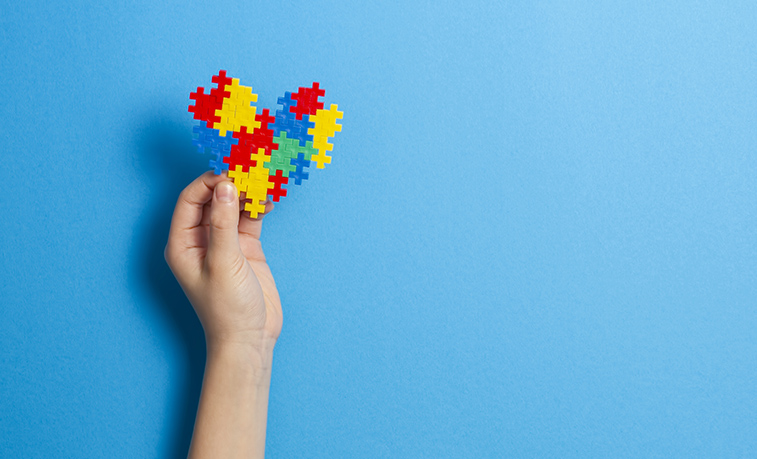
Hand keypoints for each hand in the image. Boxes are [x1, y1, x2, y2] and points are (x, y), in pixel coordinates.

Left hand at [164, 171, 282, 355]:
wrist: (250, 338)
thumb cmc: (227, 309)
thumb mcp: (224, 262)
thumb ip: (223, 222)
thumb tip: (225, 186)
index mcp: (182, 243)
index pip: (190, 199)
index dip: (208, 182)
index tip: (230, 173)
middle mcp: (200, 239)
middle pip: (211, 199)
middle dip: (229, 183)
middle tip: (250, 170)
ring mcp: (224, 242)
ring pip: (232, 206)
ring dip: (246, 192)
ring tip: (263, 182)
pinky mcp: (245, 248)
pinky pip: (249, 218)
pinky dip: (258, 206)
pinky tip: (269, 200)